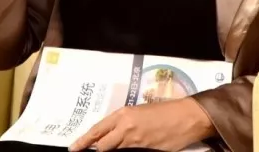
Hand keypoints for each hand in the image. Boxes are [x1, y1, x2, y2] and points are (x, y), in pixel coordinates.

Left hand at [69, 98, 214, 151]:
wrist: (185, 116)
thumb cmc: (164, 110)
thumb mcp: (140, 112)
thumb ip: (125, 123)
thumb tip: (113, 135)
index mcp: (123, 114)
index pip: (98, 130)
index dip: (84, 141)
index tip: (73, 148)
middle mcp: (126, 127)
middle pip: (102, 145)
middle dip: (92, 149)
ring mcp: (135, 141)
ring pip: (113, 150)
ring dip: (108, 151)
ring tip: (100, 151)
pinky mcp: (146, 150)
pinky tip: (121, 151)